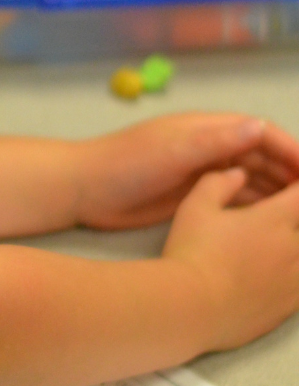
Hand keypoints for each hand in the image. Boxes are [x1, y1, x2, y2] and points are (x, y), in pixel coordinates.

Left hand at [71, 112, 298, 229]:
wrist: (85, 188)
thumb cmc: (126, 164)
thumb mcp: (173, 152)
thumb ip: (215, 141)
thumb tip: (259, 125)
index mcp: (204, 128)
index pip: (259, 132)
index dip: (290, 149)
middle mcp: (207, 146)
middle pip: (261, 155)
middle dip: (291, 173)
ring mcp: (201, 170)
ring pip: (252, 177)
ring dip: (278, 190)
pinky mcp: (193, 193)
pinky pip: (236, 196)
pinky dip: (258, 204)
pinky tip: (274, 222)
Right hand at [164, 168, 298, 351]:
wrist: (193, 306)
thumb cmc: (193, 250)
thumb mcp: (196, 206)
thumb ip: (219, 182)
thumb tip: (238, 173)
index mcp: (274, 219)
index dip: (296, 184)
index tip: (287, 182)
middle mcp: (293, 248)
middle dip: (291, 215)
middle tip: (267, 216)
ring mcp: (295, 281)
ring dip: (290, 245)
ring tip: (263, 245)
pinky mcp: (289, 307)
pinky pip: (298, 284)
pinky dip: (290, 272)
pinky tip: (266, 272)